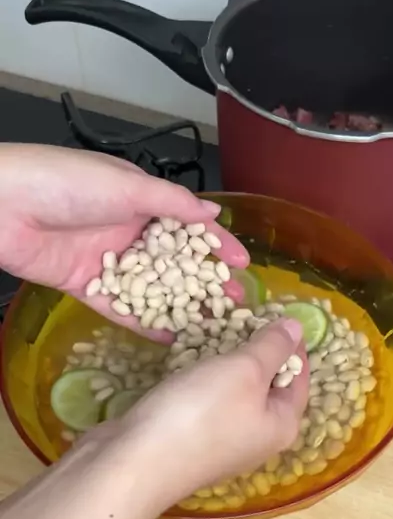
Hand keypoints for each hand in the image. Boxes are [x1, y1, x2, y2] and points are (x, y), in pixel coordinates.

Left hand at [0, 144, 248, 337]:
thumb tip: (211, 211)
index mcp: (140, 200)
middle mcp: (126, 231)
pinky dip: (142, 322)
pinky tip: (168, 337)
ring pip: (151, 288)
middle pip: (174, 262)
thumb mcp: (127, 185)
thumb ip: (172, 202)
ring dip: (180, 304)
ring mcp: (107, 261)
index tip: (242, 263)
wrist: (4, 204)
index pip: (188, 226)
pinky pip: (119, 308)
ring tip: (210, 324)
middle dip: (204, 281)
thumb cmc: (64, 181)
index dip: (216, 244)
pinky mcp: (85, 285)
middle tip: (233, 302)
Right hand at [115, 318, 308, 502]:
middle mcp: (257, 440)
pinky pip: (205, 404)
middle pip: (267, 387)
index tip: (277, 312)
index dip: (293, 344)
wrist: (134, 462)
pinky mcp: (189, 443)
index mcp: (282, 425)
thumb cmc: (200, 413)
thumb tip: (296, 327)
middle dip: (258, 352)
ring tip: (216, 331)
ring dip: (226, 364)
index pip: (300, 377)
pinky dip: (202, 380)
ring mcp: (221, 444)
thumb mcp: (244, 369)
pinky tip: (189, 362)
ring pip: (234, 394)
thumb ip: (272, 346)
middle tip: (243, 317)